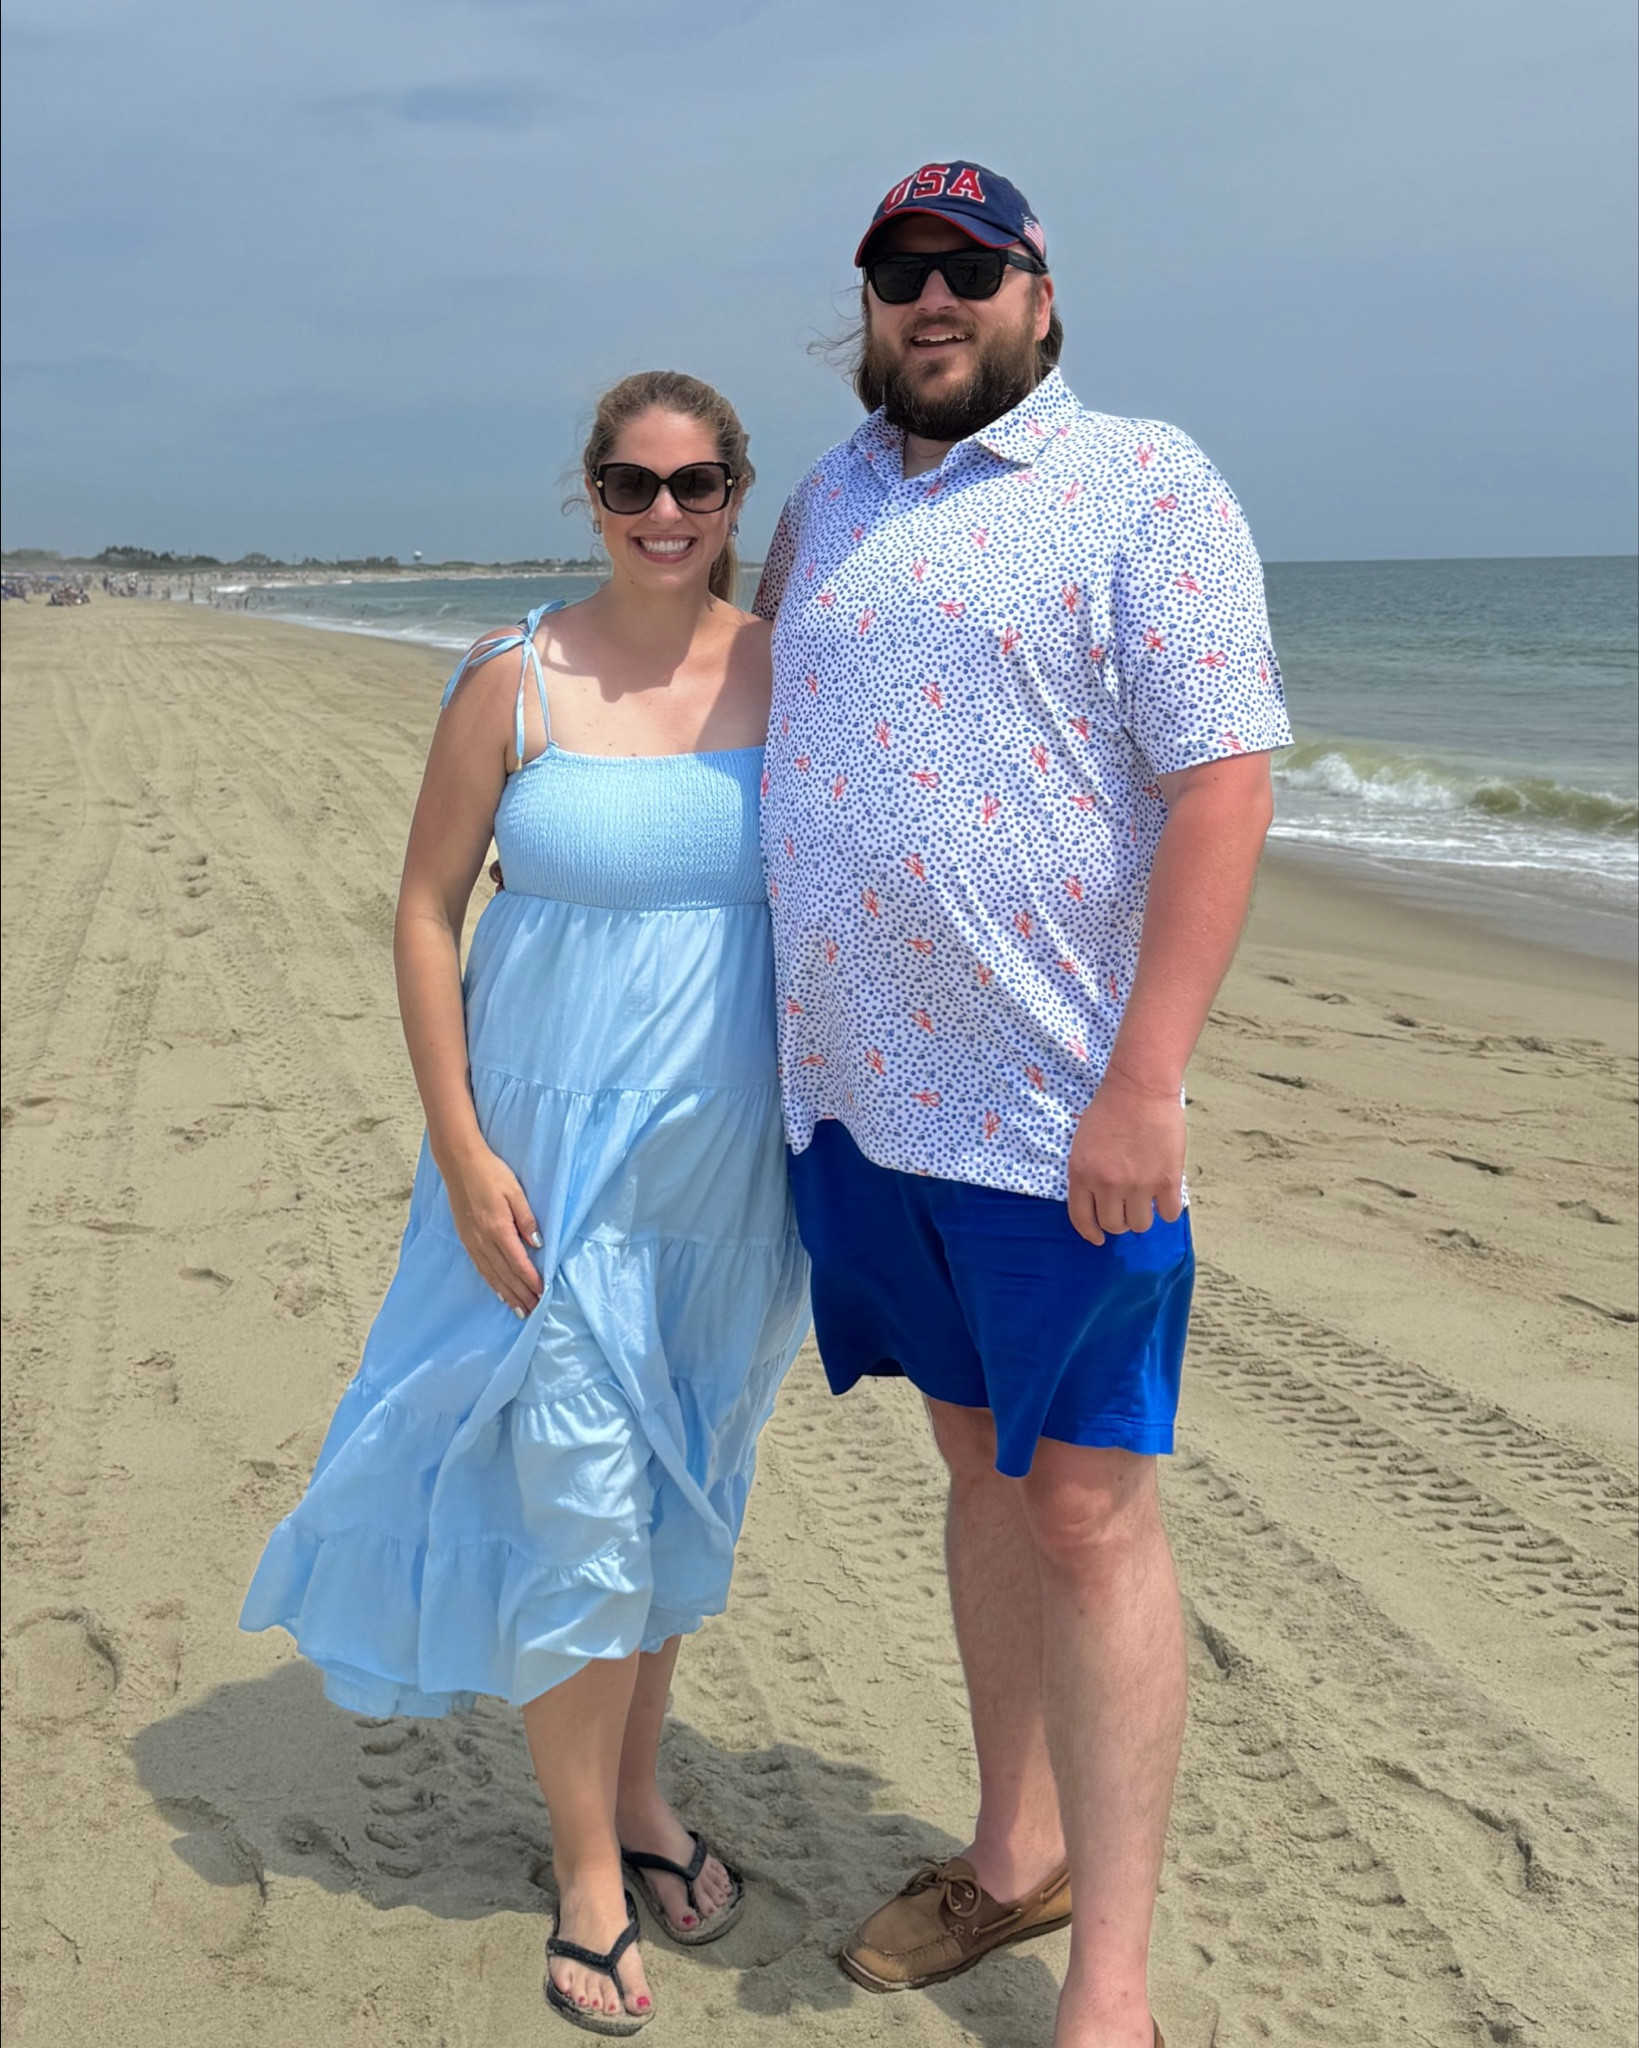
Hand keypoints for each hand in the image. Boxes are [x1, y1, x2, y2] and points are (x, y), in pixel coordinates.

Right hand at [443, 1142, 542, 1315]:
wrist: (459, 1163)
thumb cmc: (491, 1174)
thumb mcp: (515, 1192)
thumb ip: (526, 1219)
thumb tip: (538, 1244)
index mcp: (498, 1228)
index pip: (518, 1263)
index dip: (531, 1280)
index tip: (543, 1293)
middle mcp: (483, 1240)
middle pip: (505, 1274)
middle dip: (521, 1294)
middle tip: (535, 1310)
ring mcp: (472, 1241)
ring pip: (491, 1275)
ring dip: (507, 1294)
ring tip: (520, 1309)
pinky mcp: (465, 1239)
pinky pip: (480, 1267)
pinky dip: (491, 1282)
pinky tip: (499, 1291)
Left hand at [1067, 1070, 1186, 1245]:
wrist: (1139, 1089)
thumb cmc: (1110, 1110)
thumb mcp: (1082, 1144)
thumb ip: (1087, 1175)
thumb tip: (1097, 1204)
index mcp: (1082, 1174)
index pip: (1082, 1219)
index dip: (1091, 1233)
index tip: (1098, 1238)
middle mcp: (1107, 1184)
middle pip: (1114, 1225)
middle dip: (1120, 1221)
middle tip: (1127, 1208)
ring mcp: (1138, 1184)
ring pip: (1141, 1224)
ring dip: (1143, 1216)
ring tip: (1146, 1200)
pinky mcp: (1166, 1180)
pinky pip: (1168, 1213)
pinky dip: (1167, 1209)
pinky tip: (1165, 1196)